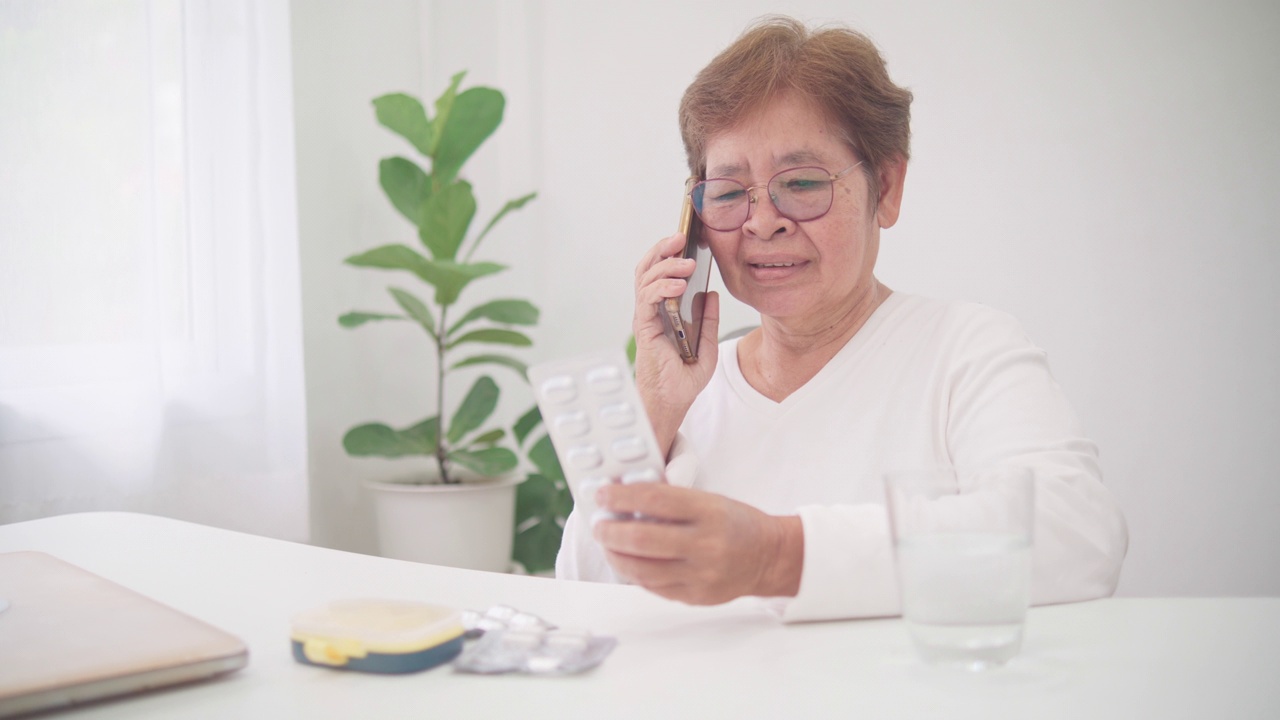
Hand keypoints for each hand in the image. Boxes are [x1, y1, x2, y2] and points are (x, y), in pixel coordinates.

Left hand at [593, 482, 802, 604]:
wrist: (769, 556)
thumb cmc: (735, 523)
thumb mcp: (709, 501)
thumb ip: (671, 502)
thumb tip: (624, 500)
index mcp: (708, 512)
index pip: (655, 500)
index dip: (622, 497)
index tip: (602, 494)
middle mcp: (705, 544)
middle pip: (642, 539)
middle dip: (610, 531)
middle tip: (599, 525)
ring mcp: (701, 574)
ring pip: (642, 570)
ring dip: (616, 555)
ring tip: (607, 544)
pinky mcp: (695, 596)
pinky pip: (654, 587)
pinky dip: (634, 573)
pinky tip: (627, 561)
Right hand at [633, 232, 720, 456]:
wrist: (673, 401)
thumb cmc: (684, 377)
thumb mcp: (707, 344)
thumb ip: (709, 319)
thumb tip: (712, 293)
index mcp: (664, 309)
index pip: (661, 272)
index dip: (670, 253)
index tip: (688, 238)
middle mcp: (652, 309)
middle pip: (649, 268)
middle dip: (663, 248)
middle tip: (681, 237)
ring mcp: (646, 317)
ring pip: (646, 278)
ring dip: (665, 264)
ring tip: (686, 261)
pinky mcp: (644, 327)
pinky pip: (647, 298)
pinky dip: (661, 286)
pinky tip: (678, 285)